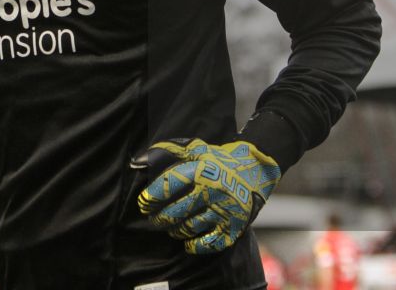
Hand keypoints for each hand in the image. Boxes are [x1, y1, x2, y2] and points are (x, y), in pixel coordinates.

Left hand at [131, 137, 280, 254]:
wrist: (256, 169)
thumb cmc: (220, 160)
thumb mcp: (197, 149)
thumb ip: (169, 151)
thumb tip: (139, 161)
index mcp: (201, 170)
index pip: (168, 185)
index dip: (151, 196)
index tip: (143, 203)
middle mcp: (211, 190)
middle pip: (175, 211)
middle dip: (159, 217)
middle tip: (153, 218)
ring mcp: (223, 210)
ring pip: (188, 228)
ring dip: (174, 230)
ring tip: (170, 226)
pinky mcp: (233, 226)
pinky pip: (208, 243)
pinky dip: (194, 245)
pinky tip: (187, 242)